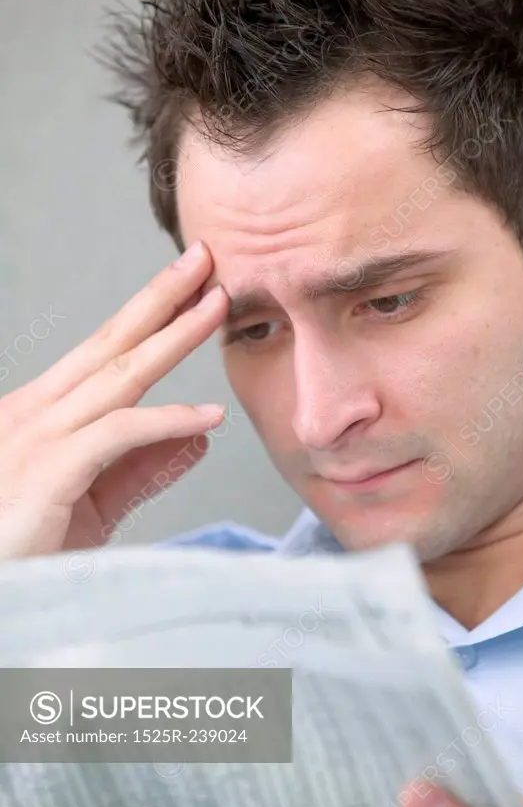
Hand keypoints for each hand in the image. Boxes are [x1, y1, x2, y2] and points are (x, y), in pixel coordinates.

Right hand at [0, 240, 227, 559]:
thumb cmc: (21, 548)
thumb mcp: (89, 502)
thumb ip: (139, 468)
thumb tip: (197, 438)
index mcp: (41, 413)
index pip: (102, 352)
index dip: (148, 316)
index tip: (189, 285)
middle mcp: (36, 414)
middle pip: (109, 344)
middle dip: (160, 298)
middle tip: (203, 259)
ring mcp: (38, 439)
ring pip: (117, 376)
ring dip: (172, 338)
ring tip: (218, 306)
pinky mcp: (47, 474)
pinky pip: (117, 435)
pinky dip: (166, 420)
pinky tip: (208, 414)